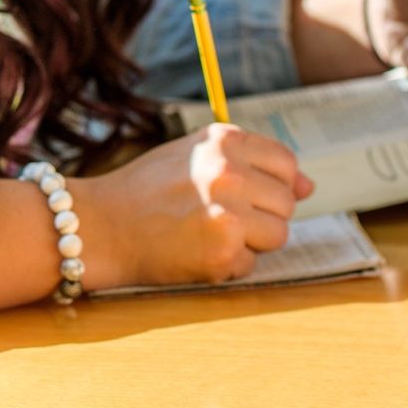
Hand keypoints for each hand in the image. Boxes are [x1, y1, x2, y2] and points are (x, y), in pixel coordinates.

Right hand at [75, 124, 312, 287]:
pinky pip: (251, 263)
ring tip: (209, 233)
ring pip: (278, 235)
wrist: (98, 227)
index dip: (274, 184)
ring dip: (251, 242)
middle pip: (287, 203)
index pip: (287, 164)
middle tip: (219, 217)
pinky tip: (196, 252)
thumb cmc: (149, 190)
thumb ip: (254, 163)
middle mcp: (229, 173)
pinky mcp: (222, 251)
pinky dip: (229, 265)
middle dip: (262, 215)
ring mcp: (227, 213)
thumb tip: (309, 187)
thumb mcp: (197, 155)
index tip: (248, 193)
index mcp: (225, 142)